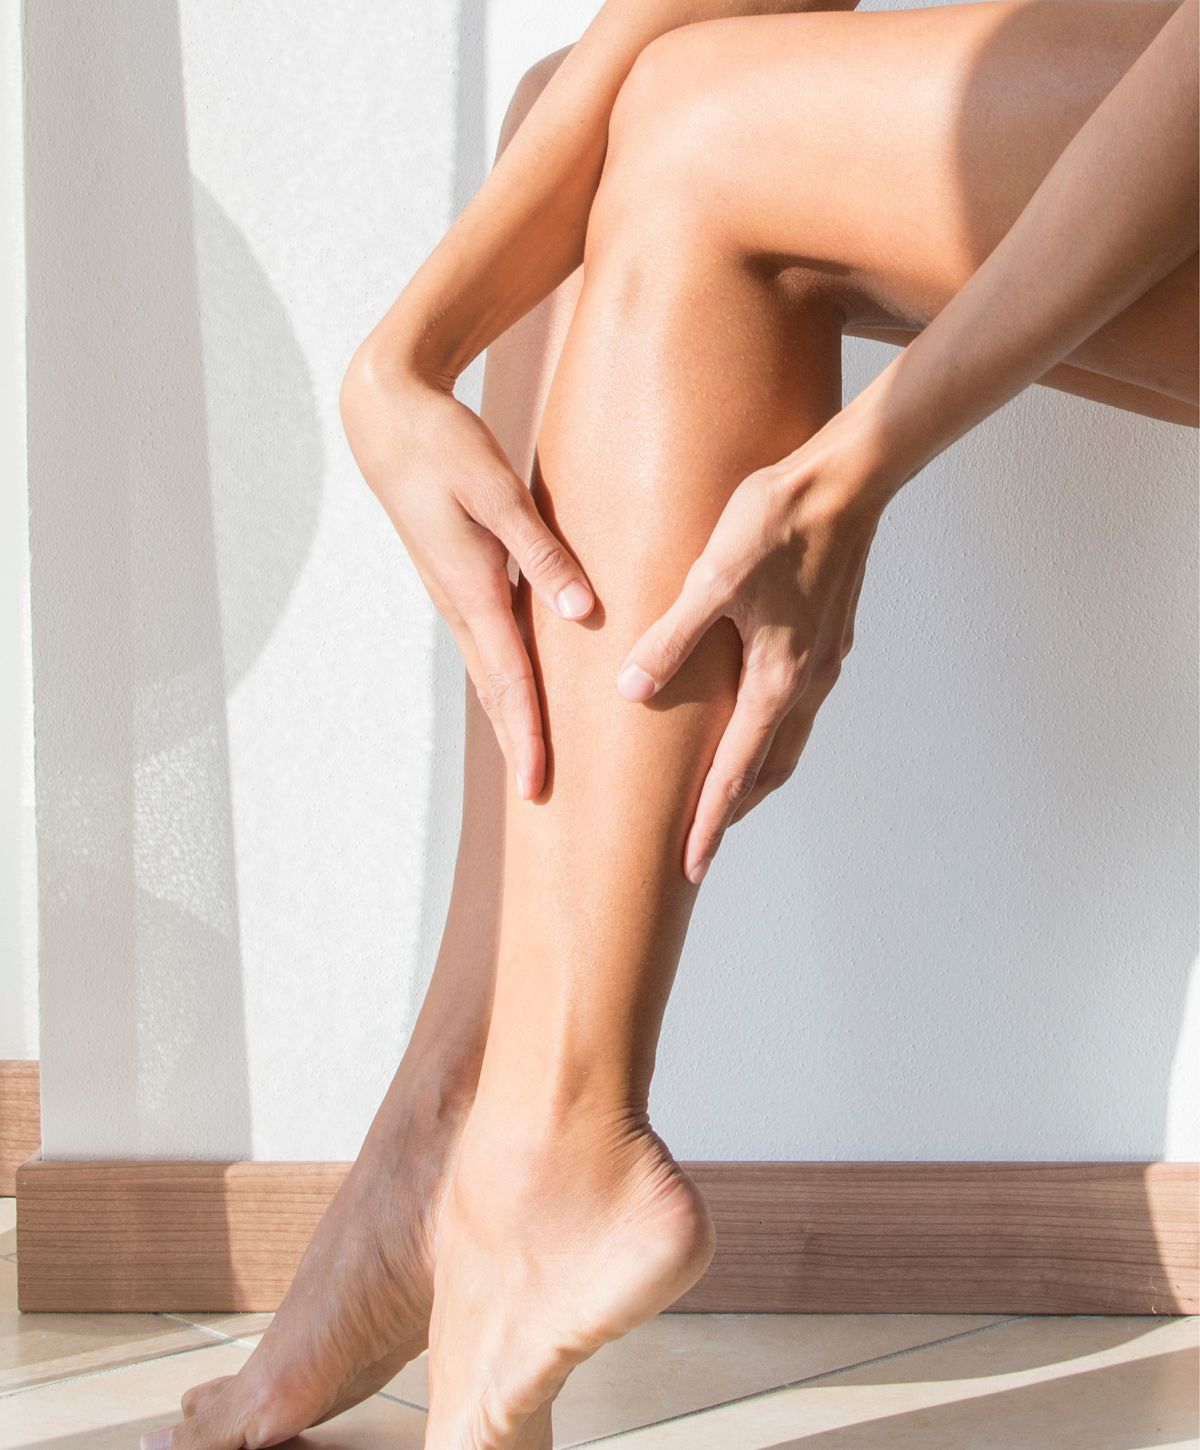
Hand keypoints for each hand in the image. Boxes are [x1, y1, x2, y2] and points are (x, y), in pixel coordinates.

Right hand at [341, 351, 593, 799]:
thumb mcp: (496, 490)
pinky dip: (503, 678)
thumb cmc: (444, 444)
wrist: (385, 417)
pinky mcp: (456, 577)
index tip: (540, 785)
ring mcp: (453, 593)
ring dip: (510, 717)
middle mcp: (458, 602)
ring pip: (487, 670)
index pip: (508, 679)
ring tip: (533, 758)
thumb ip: (540, 551)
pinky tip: (521, 688)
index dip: (527, 735)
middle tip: (540, 796)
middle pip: (494, 689)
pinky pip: (484, 642)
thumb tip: (582, 611)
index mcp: (470, 588)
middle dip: (519, 743)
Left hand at [616, 422, 889, 882]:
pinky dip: (770, 732)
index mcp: (777, 679)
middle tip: (701, 841)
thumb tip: (632, 692)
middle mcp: (807, 682)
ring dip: (755, 772)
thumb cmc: (776, 522)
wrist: (848, 479)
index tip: (689, 867)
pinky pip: (796, 705)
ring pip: (787, 739)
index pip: (736, 772)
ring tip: (723, 791)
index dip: (710, 822)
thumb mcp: (711, 579)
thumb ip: (672, 639)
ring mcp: (824, 660)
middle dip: (734, 808)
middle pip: (769, 769)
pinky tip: (751, 714)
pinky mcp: (828, 635)